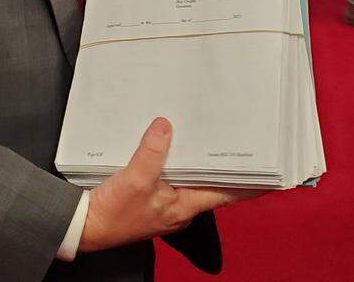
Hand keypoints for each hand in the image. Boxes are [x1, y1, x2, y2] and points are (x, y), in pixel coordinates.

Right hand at [78, 118, 259, 252]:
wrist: (85, 227)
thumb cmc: (112, 214)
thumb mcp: (134, 180)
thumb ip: (152, 153)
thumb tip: (165, 127)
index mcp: (185, 206)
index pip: (226, 193)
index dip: (247, 183)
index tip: (267, 170)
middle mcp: (180, 207)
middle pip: (211, 183)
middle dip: (222, 163)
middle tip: (235, 139)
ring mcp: (166, 203)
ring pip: (190, 178)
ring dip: (197, 160)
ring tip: (206, 135)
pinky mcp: (150, 196)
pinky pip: (171, 176)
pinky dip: (175, 161)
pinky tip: (170, 145)